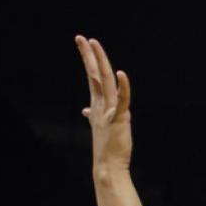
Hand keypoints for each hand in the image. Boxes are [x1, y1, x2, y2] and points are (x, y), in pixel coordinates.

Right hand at [75, 36, 131, 173]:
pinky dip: (123, 87)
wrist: (108, 167)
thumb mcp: (99, 128)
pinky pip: (121, 100)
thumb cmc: (107, 149)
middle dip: (89, 56)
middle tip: (82, 38)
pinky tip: (122, 74)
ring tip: (94, 44)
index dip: (88, 60)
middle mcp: (100, 105)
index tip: (83, 43)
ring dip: (100, 62)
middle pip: (95, 75)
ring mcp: (108, 111)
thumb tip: (85, 111)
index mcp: (97, 105)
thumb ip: (93, 116)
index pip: (93, 78)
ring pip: (105, 81)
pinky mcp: (118, 119)